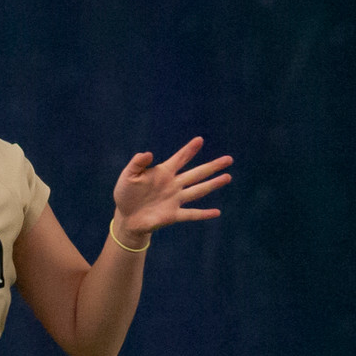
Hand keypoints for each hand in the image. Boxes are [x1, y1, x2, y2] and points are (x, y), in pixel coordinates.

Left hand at [111, 137, 232, 243]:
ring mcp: (175, 200)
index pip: (179, 159)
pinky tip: (216, 212)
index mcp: (163, 173)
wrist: (126, 216)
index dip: (189, 150)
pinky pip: (191, 214)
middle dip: (212, 166)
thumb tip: (148, 153)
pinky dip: (203, 214)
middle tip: (228, 159)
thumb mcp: (128, 176)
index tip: (199, 140)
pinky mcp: (173, 215)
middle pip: (196, 173)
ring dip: (213, 184)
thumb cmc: (126, 193)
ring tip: (227, 177)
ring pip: (198, 190)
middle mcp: (173, 185)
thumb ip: (137, 163)